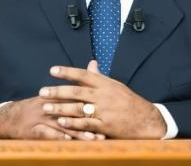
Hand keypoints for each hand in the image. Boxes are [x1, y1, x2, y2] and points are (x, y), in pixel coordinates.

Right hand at [0, 96, 105, 139]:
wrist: (10, 118)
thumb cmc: (35, 109)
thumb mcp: (50, 98)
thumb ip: (70, 90)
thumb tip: (90, 69)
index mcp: (55, 97)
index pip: (75, 99)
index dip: (91, 106)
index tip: (107, 113)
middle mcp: (49, 105)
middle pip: (71, 112)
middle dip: (89, 121)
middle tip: (105, 130)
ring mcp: (40, 118)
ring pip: (62, 124)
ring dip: (78, 132)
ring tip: (92, 139)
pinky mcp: (32, 129)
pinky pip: (47, 133)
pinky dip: (58, 137)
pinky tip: (69, 142)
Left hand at [39, 60, 166, 138]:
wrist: (147, 120)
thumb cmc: (129, 102)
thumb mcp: (116, 86)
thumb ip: (100, 77)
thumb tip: (91, 63)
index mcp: (106, 84)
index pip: (83, 74)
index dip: (67, 72)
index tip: (52, 70)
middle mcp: (104, 96)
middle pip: (77, 91)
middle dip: (58, 91)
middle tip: (42, 91)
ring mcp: (105, 111)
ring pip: (79, 108)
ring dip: (61, 108)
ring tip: (46, 107)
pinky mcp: (106, 126)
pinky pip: (87, 124)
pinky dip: (73, 123)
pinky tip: (61, 122)